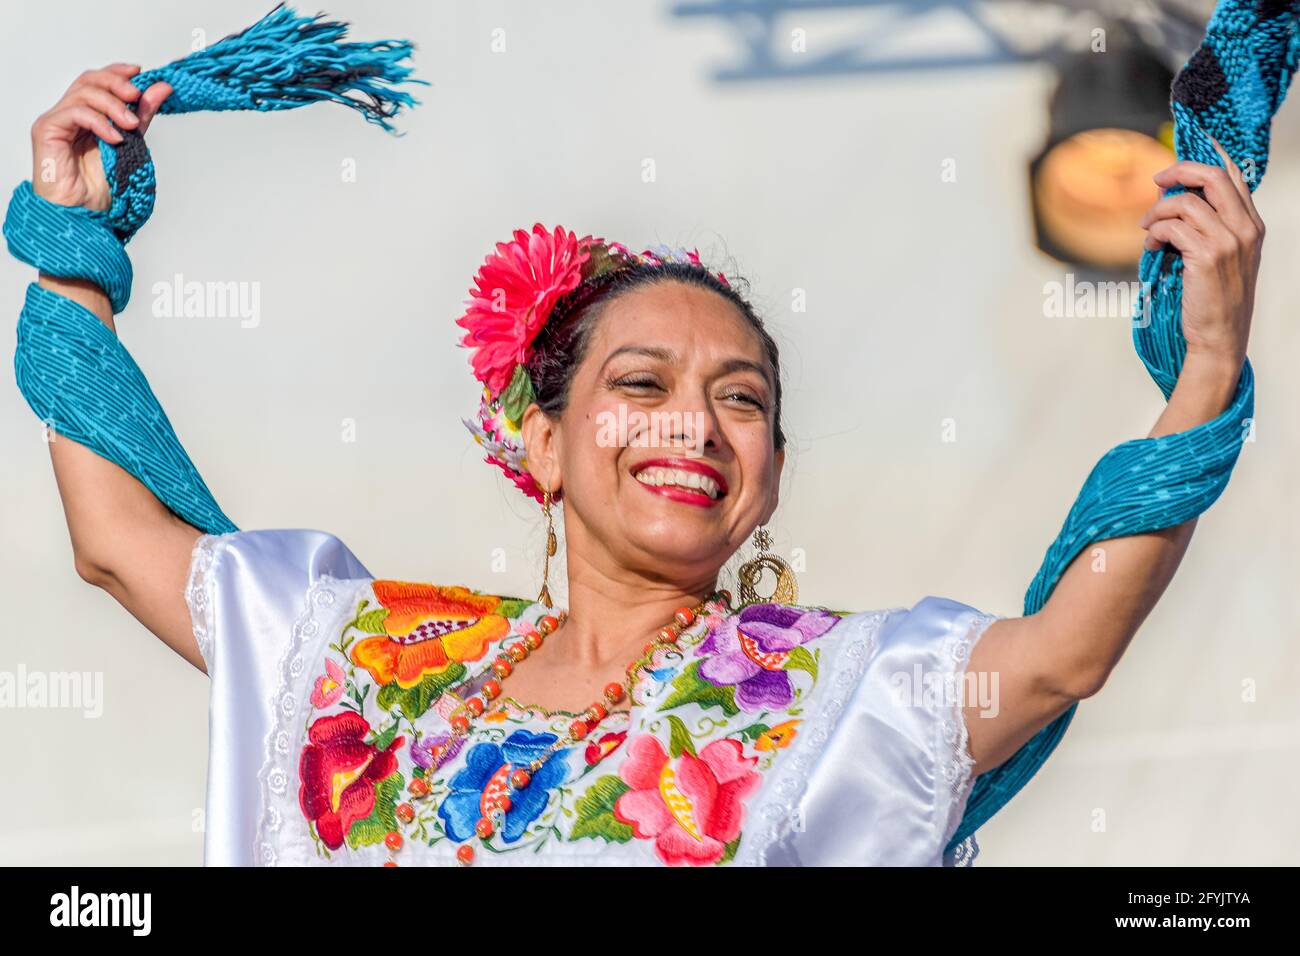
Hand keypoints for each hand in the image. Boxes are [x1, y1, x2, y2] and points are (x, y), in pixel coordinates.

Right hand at [30, 64, 170, 209]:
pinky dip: (99, 121)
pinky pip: (75, 112)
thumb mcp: (131, 146)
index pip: (98, 82)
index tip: (140, 73)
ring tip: (131, 125)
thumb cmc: (100, 190)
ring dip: (113, 105)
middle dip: (117, 83)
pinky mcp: (47, 130)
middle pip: (89, 80)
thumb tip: (162, 89)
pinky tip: (115, 138)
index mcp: (87, 117)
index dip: (117, 73)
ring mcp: (57, 121)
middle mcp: (69, 115)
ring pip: (84, 93)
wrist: (82, 216)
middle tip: (137, 95)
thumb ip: (141, 118)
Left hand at [1139, 137, 1263, 372]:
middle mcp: (1246, 228)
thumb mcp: (1220, 257)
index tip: (1183, 154)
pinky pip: (1172, 228)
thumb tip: (1173, 201)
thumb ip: (1208, 227)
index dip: (1208, 156)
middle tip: (1156, 181)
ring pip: (1185, 203)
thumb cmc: (1213, 299)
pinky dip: (1154, 232)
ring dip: (1157, 212)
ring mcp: (1229, 242)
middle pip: (1213, 176)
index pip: (1234, 175)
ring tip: (1147, 228)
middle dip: (1179, 171)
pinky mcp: (1207, 257)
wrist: (1219, 337)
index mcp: (1252, 224)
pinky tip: (1150, 245)